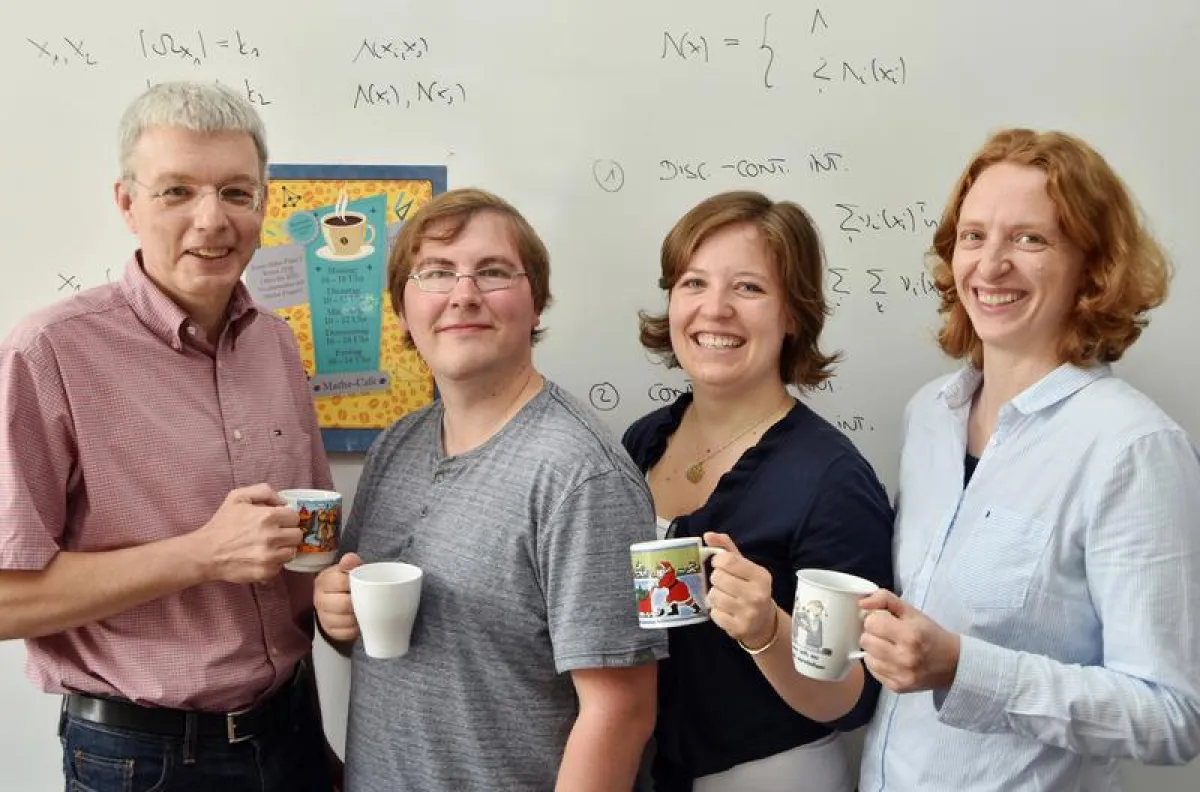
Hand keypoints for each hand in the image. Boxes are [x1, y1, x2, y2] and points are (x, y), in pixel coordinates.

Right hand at [192, 484, 302, 583]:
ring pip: (292, 552)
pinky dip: (273, 563)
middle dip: (288, 534)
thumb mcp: (238, 497)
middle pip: (298, 535)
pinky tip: (261, 558)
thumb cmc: (222, 524)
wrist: (205, 553)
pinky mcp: (266, 572)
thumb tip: (285, 501)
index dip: (287, 519)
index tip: (279, 522)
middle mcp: (272, 536)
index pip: (295, 517)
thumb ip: (264, 491)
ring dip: (283, 549)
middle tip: (275, 535)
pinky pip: (280, 567)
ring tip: (268, 547)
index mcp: (268, 516)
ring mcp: (269, 556)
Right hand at [315, 553, 362, 643]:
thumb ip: (351, 563)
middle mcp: (319, 599)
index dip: (357, 584)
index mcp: (324, 581)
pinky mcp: (329, 630)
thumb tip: (350, 559)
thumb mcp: (347, 569)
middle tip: (370, 600)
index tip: (366, 584)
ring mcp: (322, 616)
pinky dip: (356, 629)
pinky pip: (346, 633)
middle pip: (344, 604)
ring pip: (345, 621)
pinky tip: (360, 622)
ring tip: (366, 611)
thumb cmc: (345, 582)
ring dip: (359, 617)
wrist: (334, 598)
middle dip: (359, 602)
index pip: (341, 582)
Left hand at [703, 532, 777, 650]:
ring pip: (713, 596)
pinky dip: (715, 611)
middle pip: (718, 577)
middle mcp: (757, 594)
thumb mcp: (745, 567)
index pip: (728, 560)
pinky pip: (714, 614)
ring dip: (714, 595)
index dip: (717, 560)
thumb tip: (708, 535)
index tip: (719, 565)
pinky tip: (725, 610)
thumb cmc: (751, 589)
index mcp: (761, 576)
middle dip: (716, 579)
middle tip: (724, 583)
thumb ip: (726, 548)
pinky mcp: (738, 628)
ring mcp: (748, 613)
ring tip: (724, 597)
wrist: (764, 623)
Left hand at [859, 589, 960, 692]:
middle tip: (887, 634)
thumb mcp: (912, 611)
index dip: (876, 618)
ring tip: (889, 647)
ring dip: (874, 649)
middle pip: (865, 640)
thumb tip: (861, 603)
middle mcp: (905, 657)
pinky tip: (891, 659)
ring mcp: (900, 675)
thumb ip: (885, 599)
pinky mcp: (896, 687)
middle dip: (873, 634)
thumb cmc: (930, 634)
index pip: (871, 622)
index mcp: (910, 634)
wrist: (953, 664)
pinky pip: (872, 671)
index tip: (885, 620)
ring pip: (866, 656)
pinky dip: (878, 663)